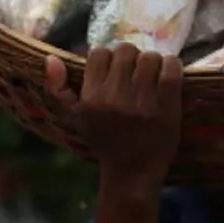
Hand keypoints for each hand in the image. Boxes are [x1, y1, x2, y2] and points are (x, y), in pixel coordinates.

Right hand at [45, 44, 182, 191]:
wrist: (133, 172)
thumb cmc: (104, 141)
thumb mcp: (76, 118)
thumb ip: (58, 89)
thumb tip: (51, 58)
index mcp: (91, 98)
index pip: (100, 53)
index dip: (109, 58)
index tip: (116, 71)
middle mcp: (115, 98)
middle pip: (126, 50)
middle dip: (132, 58)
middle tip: (136, 73)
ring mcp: (142, 102)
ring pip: (150, 57)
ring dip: (153, 63)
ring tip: (152, 76)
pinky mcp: (167, 105)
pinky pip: (171, 68)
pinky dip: (171, 66)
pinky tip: (167, 77)